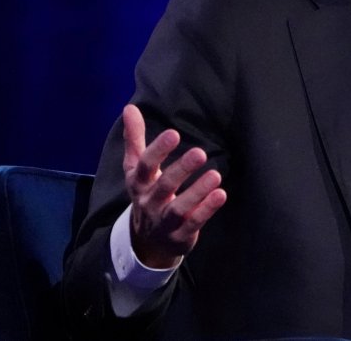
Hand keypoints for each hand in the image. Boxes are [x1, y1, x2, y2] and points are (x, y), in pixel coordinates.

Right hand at [122, 103, 227, 267]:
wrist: (146, 243)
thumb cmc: (147, 194)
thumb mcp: (136, 169)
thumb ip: (135, 139)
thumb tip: (130, 107)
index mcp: (139, 183)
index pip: (145, 165)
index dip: (157, 150)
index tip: (173, 134)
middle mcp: (149, 202)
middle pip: (163, 186)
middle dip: (180, 169)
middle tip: (200, 152)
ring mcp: (164, 221)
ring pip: (179, 208)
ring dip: (197, 191)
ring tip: (215, 174)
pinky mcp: (180, 235)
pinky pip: (194, 223)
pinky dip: (206, 210)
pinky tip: (220, 194)